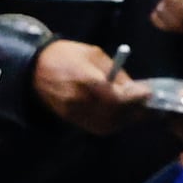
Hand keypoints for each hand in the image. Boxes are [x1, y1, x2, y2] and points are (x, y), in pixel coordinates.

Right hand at [29, 39, 145, 133]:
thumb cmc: (66, 55)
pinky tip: (121, 114)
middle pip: (115, 113)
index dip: (135, 96)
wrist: (33, 70)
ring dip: (126, 119)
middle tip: (146, 102)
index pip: (116, 96)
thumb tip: (134, 88)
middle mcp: (79, 100)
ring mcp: (75, 113)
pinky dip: (114, 123)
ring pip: (108, 124)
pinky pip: (99, 127)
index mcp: (84, 79)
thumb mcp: (93, 54)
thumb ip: (115, 72)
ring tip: (136, 109)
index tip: (148, 91)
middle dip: (135, 108)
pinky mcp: (72, 120)